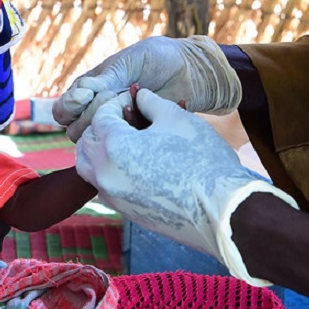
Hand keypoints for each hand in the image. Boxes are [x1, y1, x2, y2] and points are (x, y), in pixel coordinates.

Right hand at [53, 36, 241, 140]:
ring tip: (133, 105)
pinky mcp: (139, 137)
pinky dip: (136, 130)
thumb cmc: (157, 58)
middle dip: (95, 114)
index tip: (86, 97)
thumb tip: (79, 93)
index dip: (69, 108)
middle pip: (77, 130)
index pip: (64, 110)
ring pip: (100, 140)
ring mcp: (119, 126)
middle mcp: (99, 110)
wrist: (191, 69)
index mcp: (89, 89)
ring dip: (113, 124)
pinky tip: (148, 115)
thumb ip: (104, 79)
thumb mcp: (128, 62)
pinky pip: (128, 143)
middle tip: (117, 96)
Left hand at [75, 89, 296, 285]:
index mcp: (112, 147)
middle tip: (126, 117)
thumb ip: (151, 103)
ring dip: (100, 149)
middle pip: (86, 142)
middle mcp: (104, 174)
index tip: (133, 97)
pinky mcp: (125, 212)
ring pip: (89, 167)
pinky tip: (136, 161)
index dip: (116, 102)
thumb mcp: (176, 119)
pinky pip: (105, 185)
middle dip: (102, 125)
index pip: (101, 116)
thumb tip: (139, 96)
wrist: (222, 211)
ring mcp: (112, 196)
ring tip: (127, 138)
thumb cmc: (202, 160)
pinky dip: (110, 169)